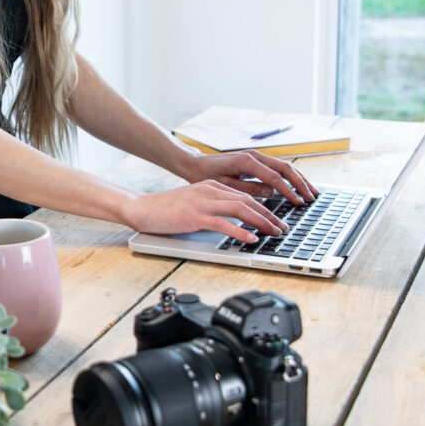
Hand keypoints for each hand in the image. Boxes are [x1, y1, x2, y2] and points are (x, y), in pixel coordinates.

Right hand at [122, 180, 288, 242]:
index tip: (277, 220)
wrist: (142, 208)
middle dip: (269, 215)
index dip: (265, 208)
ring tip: (274, 233)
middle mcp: (209, 191)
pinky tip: (251, 239)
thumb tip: (234, 220)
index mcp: (211, 186)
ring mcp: (202, 203)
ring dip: (261, 222)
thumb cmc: (165, 209)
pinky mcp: (195, 216)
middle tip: (282, 228)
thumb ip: (214, 207)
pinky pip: (223, 224)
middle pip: (247, 201)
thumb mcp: (194, 203)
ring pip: (240, 210)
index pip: (245, 195)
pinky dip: (240, 231)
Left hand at [179, 149, 318, 203]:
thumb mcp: (225, 185)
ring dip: (299, 179)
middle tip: (312, 198)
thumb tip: (272, 193)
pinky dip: (290, 177)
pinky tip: (297, 187)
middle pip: (285, 168)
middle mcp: (255, 156)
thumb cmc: (206, 175)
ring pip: (284, 166)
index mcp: (247, 162)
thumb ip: (248, 189)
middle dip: (300, 183)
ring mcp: (257, 157)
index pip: (274, 177)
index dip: (288, 191)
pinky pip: (278, 168)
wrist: (196, 164)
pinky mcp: (256, 160)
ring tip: (312, 192)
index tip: (298, 202)